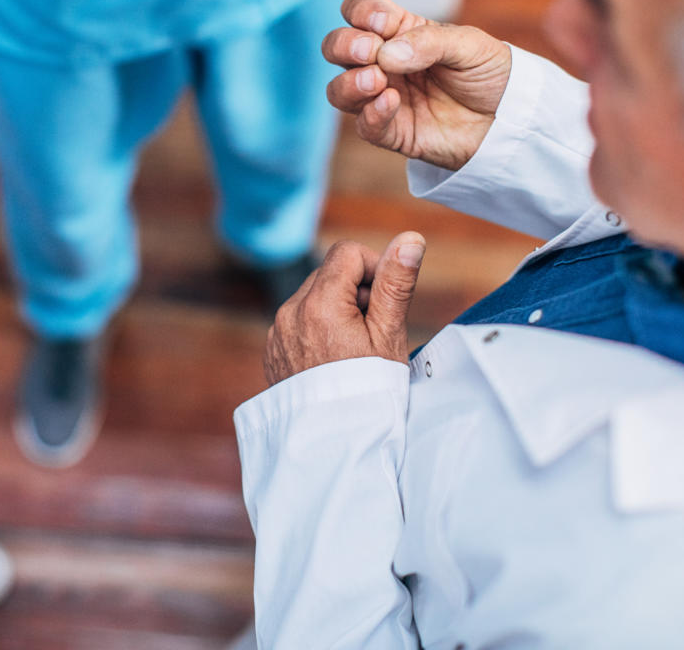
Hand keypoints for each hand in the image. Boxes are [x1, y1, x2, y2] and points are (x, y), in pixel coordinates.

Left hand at [264, 231, 425, 384]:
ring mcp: (277, 332)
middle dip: (355, 290)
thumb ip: (395, 282)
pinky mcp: (273, 350)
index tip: (383, 301)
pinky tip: (333, 360)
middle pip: (329, 273)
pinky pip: (297, 321)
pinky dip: (317, 329)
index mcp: (319, 303)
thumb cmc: (367, 391)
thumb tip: (410, 239)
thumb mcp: (388, 335)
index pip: (347, 252)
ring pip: (312, 297)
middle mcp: (290, 312)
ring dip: (336, 309)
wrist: (333, 445)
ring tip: (354, 350)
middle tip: (373, 330)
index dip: (373, 268)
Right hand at [323, 0, 513, 170]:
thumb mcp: (469, 45)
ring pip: (338, 90)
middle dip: (343, 45)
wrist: (510, 119)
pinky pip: (365, 126)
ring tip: (378, 80)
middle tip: (370, 51)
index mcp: (401, 31)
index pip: (360, 10)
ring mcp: (384, 97)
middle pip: (337, 47)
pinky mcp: (393, 132)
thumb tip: (386, 55)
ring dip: (350, 83)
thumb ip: (428, 42)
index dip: (362, 11)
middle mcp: (384, 63)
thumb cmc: (490, 74)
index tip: (385, 23)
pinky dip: (372, 113)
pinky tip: (392, 102)